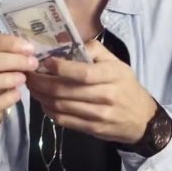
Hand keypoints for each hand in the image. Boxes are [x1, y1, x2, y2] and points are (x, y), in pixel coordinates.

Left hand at [26, 39, 156, 143]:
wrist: (142, 118)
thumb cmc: (125, 86)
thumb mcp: (117, 63)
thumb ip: (95, 50)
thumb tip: (69, 41)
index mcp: (112, 75)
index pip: (83, 73)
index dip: (60, 68)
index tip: (44, 62)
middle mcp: (106, 95)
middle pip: (66, 91)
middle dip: (42, 83)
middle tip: (29, 75)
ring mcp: (99, 115)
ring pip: (62, 106)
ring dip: (42, 97)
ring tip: (33, 87)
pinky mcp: (93, 129)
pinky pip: (65, 120)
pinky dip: (50, 111)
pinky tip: (44, 102)